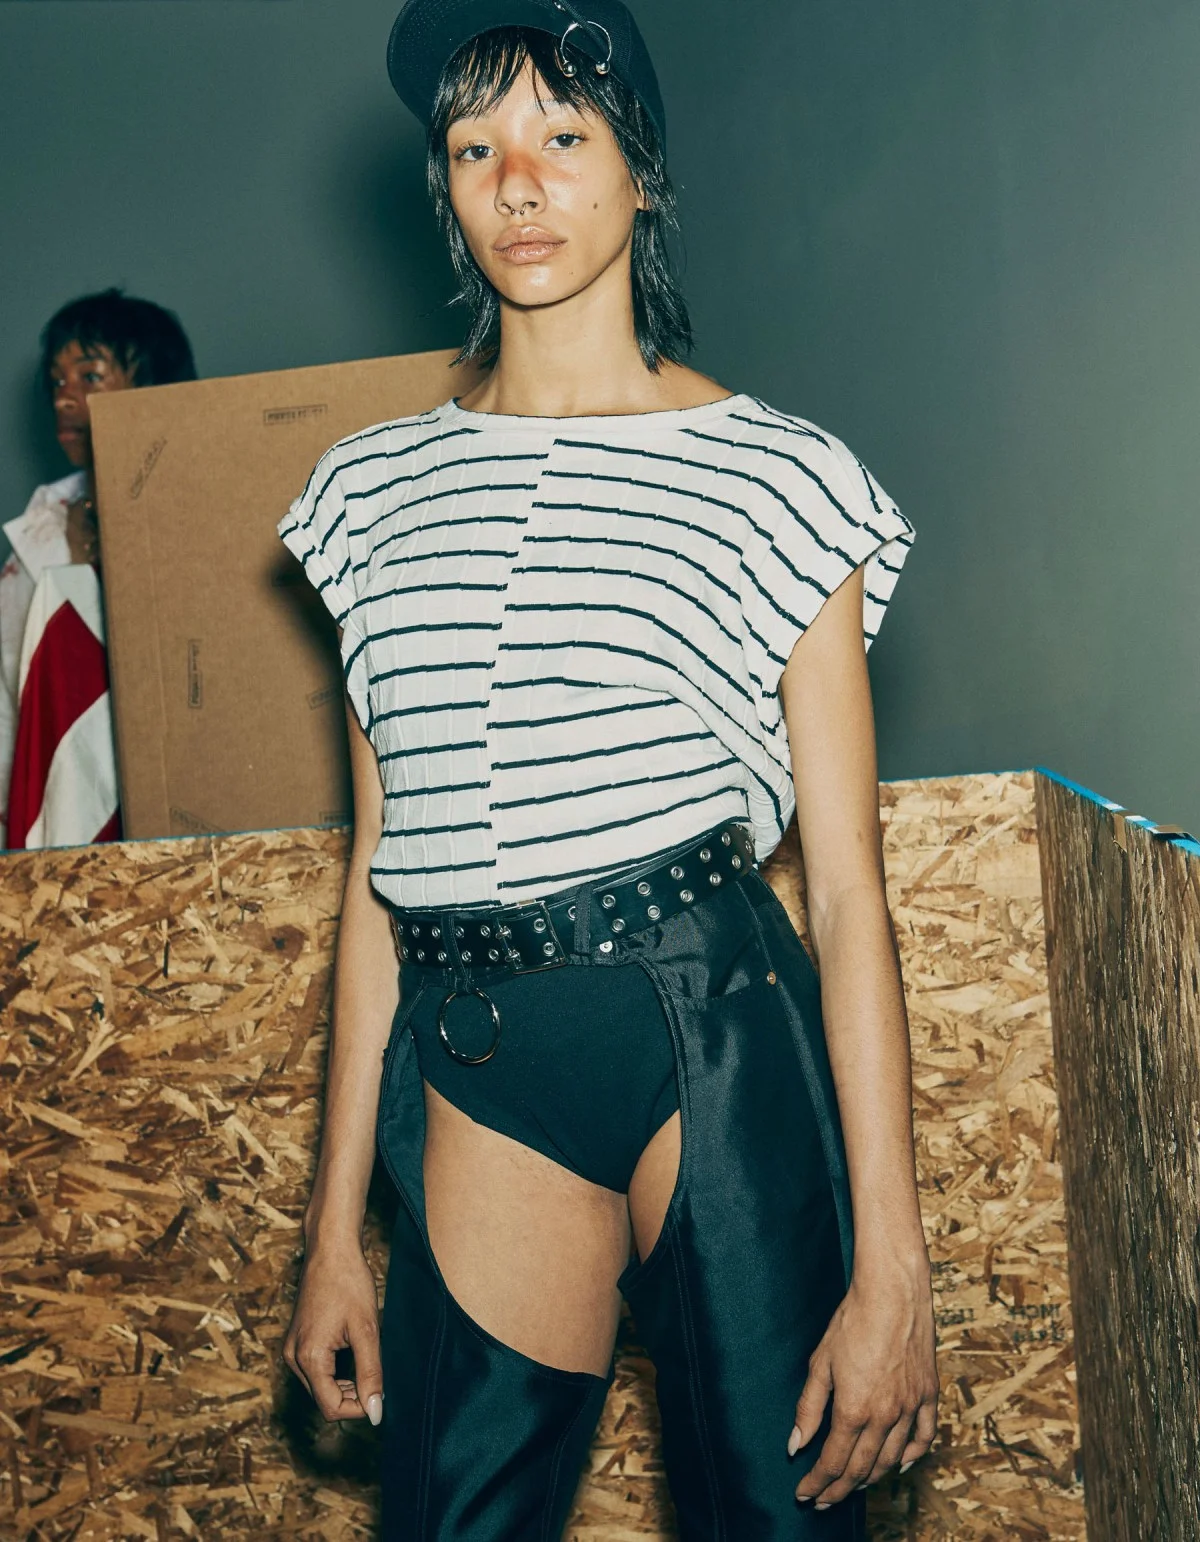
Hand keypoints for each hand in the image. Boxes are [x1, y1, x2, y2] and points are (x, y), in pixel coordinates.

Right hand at [283, 1241, 383, 1424]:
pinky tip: (353, 1355)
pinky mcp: (295, 1340)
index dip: (359, 1409)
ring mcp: (292, 1348)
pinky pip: (315, 1370)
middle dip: (352, 1397)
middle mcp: (293, 1357)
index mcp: (309, 1358)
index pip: (331, 1408)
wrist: (331, 1248)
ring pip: (319, 1387)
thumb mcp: (367, 1330)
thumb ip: (371, 1374)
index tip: (381, 1396)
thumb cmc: (349, 1282)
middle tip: (379, 1378)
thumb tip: (375, 1413)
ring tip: (368, 1362)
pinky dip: (335, 1372)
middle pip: (323, 1399)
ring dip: (344, 1385)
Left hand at [789, 1257, 937, 1508]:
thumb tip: (795, 1445)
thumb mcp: (821, 1363)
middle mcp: (886, 1416)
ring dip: (871, 1478)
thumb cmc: (853, 1320)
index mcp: (855, 1409)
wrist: (893, 1291)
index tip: (804, 1494)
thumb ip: (808, 1408)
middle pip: (862, 1469)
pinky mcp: (929, 1394)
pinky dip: (911, 1456)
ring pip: (892, 1459)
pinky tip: (899, 1463)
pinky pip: (924, 1438)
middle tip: (824, 1500)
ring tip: (854, 1485)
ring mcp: (911, 1407)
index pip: (833, 1462)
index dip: (817, 1483)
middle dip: (839, 1489)